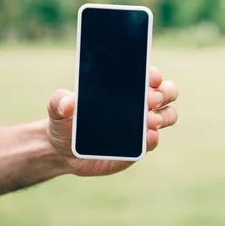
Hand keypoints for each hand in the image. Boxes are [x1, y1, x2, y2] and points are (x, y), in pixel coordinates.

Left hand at [46, 66, 178, 176]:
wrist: (63, 152)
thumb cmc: (64, 122)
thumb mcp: (56, 109)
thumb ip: (59, 102)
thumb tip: (69, 102)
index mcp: (125, 87)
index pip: (148, 75)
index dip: (153, 73)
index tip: (151, 76)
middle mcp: (139, 103)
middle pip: (167, 92)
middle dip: (164, 93)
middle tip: (151, 98)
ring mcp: (142, 126)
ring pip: (168, 115)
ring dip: (165, 115)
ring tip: (151, 120)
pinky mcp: (139, 147)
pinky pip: (153, 141)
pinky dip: (154, 138)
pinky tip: (148, 136)